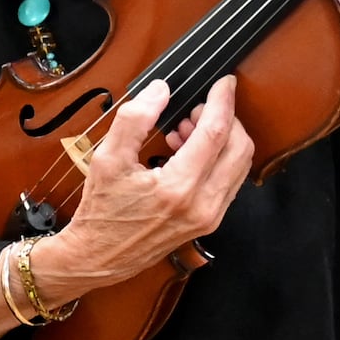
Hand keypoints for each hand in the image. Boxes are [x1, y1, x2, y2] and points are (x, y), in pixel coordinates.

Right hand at [37, 76, 253, 294]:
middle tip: (198, 109)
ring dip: (222, 139)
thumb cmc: (102, 211)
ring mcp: (209, 217)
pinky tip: (188, 152)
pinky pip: (230, 181)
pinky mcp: (208, 222)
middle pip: (239, 148)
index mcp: (178, 187)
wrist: (99, 257)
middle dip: (225, 119)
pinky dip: (218, 159)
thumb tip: (161, 90)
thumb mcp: (108, 158)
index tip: (224, 82)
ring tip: (187, 130)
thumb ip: (135, 119)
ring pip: (239, 165)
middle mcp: (202, 205)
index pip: (216, 132)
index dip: (223, 101)